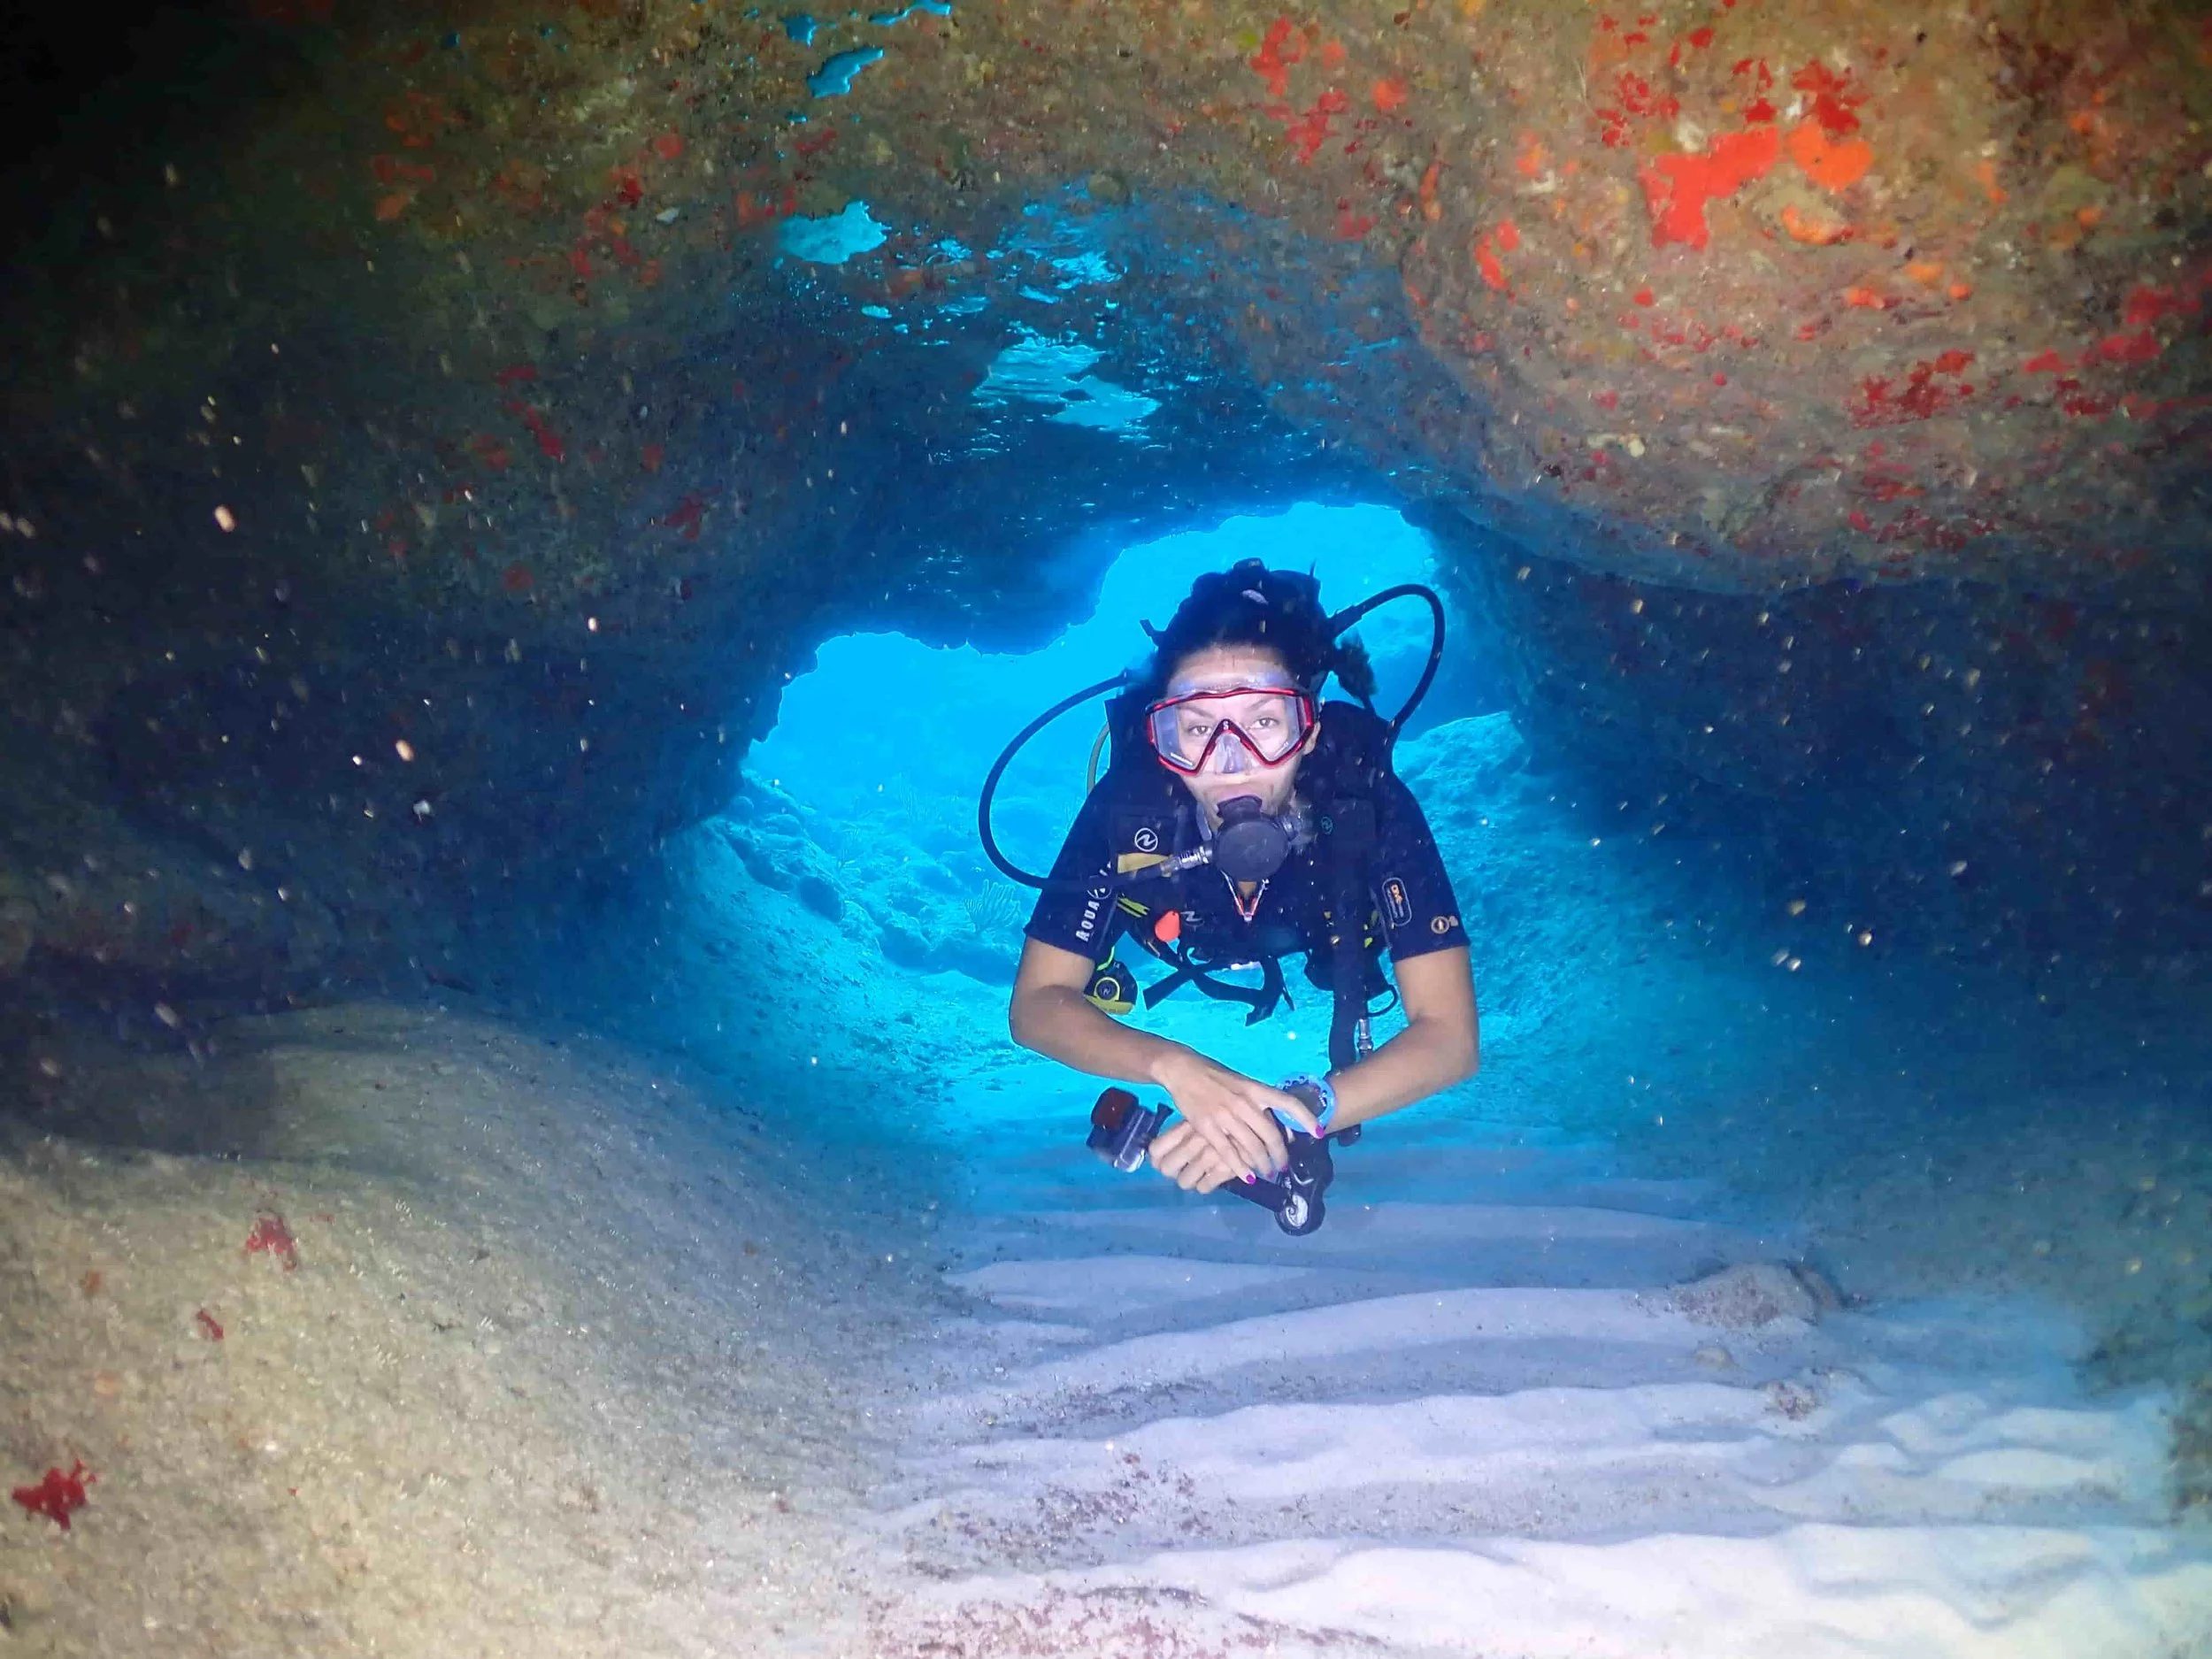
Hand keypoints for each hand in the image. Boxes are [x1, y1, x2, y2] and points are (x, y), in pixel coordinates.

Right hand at [1148, 1047, 1318, 1181]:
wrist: (1184, 1070)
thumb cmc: (1215, 1076)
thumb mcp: (1242, 1083)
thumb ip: (1258, 1100)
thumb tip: (1277, 1119)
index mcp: (1255, 1089)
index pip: (1288, 1104)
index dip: (1306, 1119)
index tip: (1319, 1134)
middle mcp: (1244, 1102)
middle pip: (1271, 1134)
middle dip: (1280, 1154)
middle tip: (1283, 1166)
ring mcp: (1226, 1115)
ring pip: (1252, 1147)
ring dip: (1263, 1164)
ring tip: (1268, 1173)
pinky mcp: (1207, 1127)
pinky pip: (1228, 1153)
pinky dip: (1240, 1168)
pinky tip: (1248, 1178)